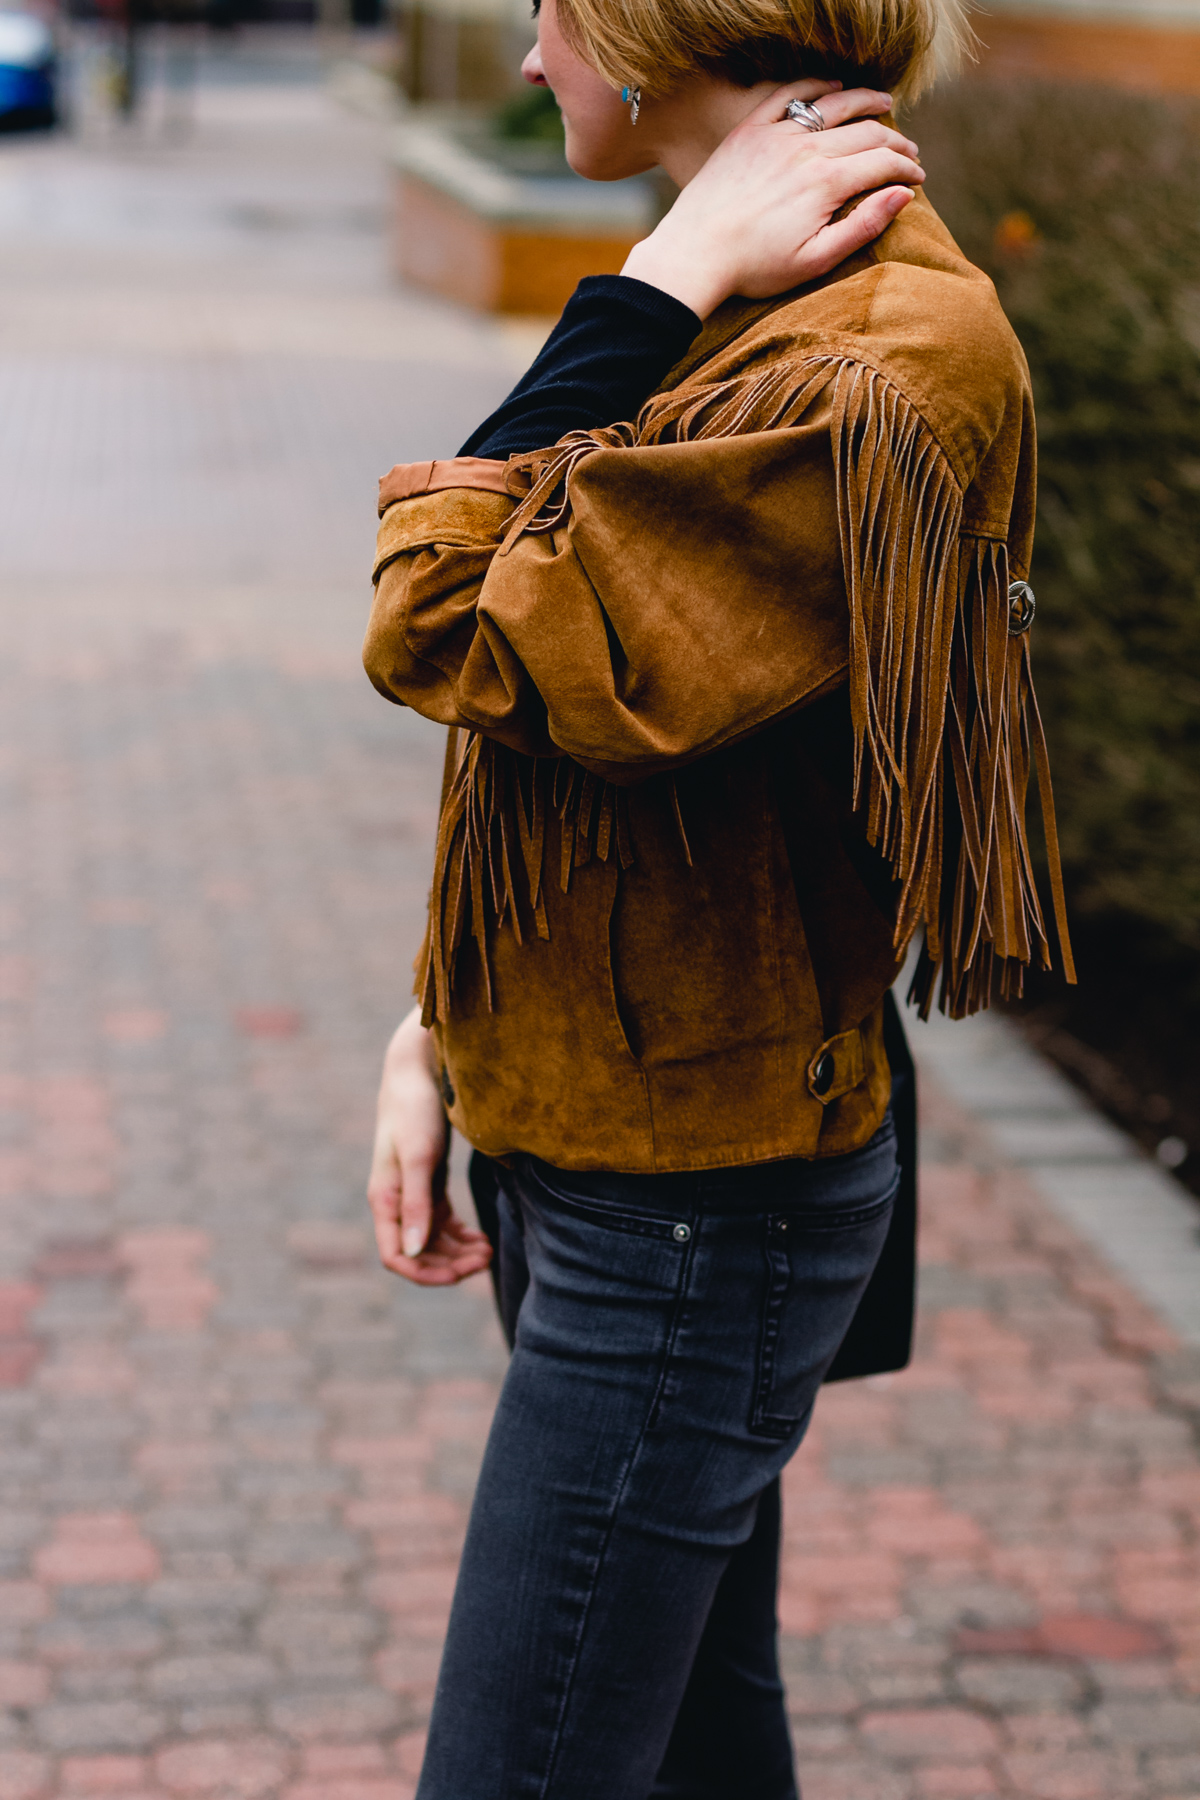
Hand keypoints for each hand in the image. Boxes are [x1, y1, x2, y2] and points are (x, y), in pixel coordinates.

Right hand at [367, 1006, 491, 1286]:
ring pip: (431, 1241)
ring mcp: (411, 1193)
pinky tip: (482, 1238)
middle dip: (450, 1265)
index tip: (463, 1274)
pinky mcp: (428, 1182)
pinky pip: (441, 1223)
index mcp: (385, 1200)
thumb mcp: (420, 1156)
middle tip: (488, 1258)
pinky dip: (460, 1236)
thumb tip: (413, 1250)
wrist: (418, 1071)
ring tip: (489, 1250)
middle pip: (417, 1253)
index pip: (396, 1256)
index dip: (426, 1274)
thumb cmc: (416, 1110)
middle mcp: (394, 1202)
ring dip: (458, 1253)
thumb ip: (416, 1203)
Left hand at [622, 81, 924, 318]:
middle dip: (895, 141)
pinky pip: (788, 95)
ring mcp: (777, 135)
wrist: (695, 254)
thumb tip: (904, 195)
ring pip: (833, 105)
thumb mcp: (816, 260)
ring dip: (865, 102)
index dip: (907, 170)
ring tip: (884, 103)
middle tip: (909, 151)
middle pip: (865, 132)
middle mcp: (806, 150)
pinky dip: (814, 86)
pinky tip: (831, 86)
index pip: (883, 164)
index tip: (918, 180)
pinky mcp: (749, 131)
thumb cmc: (755, 267)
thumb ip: (863, 226)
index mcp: (827, 183)